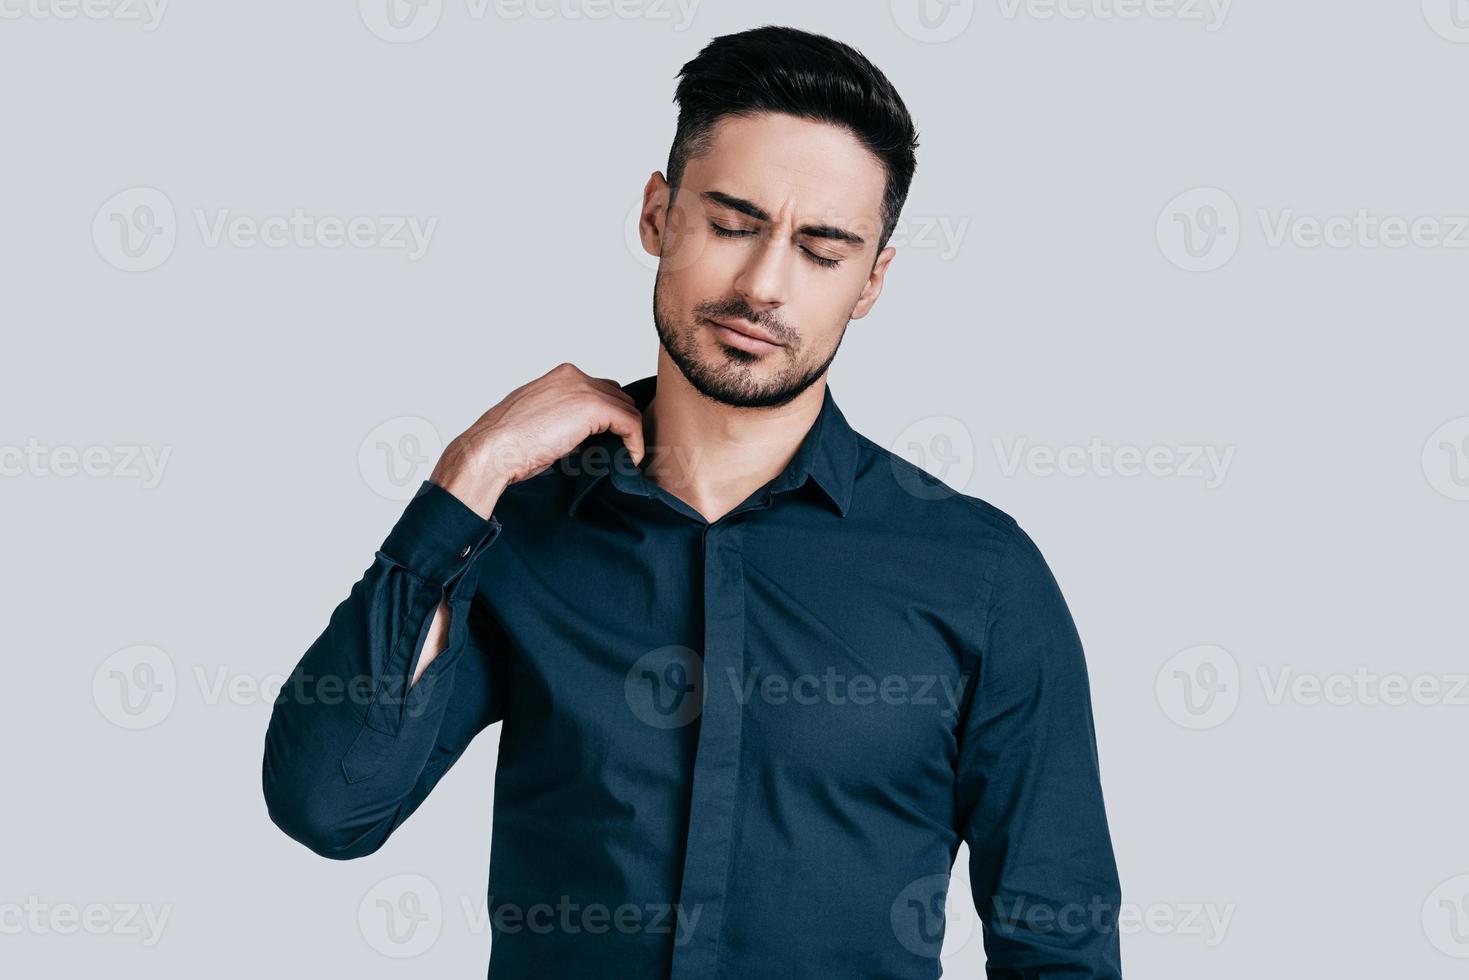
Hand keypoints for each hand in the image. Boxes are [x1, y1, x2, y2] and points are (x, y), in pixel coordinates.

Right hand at [429, 362, 645, 518]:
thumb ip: (564, 419)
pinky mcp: (593, 408)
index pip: (599, 390)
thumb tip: (582, 438)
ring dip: (628, 433)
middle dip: (620, 423)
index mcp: (559, 377)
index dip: (608, 416)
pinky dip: (635, 442)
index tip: (609, 440)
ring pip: (626, 408)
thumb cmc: (506, 444)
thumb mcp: (539, 422)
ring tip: (623, 457)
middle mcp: (573, 376)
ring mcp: (583, 389)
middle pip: (617, 396)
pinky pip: (630, 423)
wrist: (492, 449)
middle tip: (620, 450)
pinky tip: (630, 459)